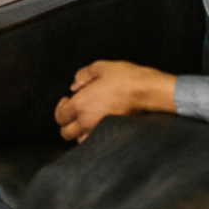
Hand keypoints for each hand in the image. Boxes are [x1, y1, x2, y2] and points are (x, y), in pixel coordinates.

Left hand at [54, 60, 176, 142]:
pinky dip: (93, 137)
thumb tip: (75, 85)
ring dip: (80, 131)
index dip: (60, 108)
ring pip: (80, 140)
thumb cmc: (126, 78)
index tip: (68, 99)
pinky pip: (96, 142)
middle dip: (67, 123)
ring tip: (87, 119)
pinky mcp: (113, 136)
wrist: (149, 92)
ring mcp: (100, 131)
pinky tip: (99, 126)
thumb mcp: (101, 67)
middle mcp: (87, 121)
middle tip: (74, 112)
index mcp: (81, 104)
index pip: (59, 116)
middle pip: (65, 133)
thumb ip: (83, 75)